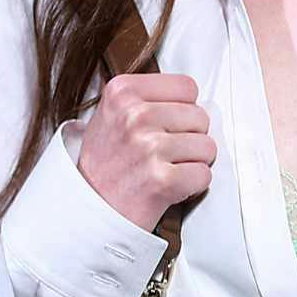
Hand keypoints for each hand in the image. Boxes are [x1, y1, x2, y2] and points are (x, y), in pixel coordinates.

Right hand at [74, 71, 215, 228]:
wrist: (88, 210)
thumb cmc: (104, 165)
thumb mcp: (111, 116)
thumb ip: (146, 99)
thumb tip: (191, 98)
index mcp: (122, 92)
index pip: (186, 87)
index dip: (183, 109)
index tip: (167, 125)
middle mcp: (134, 116)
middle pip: (200, 116)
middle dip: (191, 137)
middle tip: (165, 154)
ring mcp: (149, 147)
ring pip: (207, 146)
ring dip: (193, 163)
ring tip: (166, 170)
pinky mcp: (162, 180)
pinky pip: (204, 175)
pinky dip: (192, 186)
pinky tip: (170, 187)